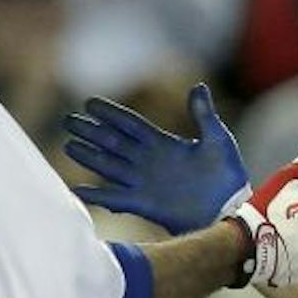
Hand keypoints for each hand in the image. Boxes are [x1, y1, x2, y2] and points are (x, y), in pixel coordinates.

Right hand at [63, 83, 250, 233]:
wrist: (229, 211)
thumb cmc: (227, 176)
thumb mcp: (218, 140)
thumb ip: (204, 115)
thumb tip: (198, 86)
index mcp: (163, 143)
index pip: (130, 125)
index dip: (110, 114)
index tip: (89, 103)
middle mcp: (148, 161)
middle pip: (113, 142)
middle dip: (91, 132)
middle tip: (68, 120)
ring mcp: (144, 183)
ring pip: (109, 166)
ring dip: (89, 157)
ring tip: (68, 146)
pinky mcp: (144, 204)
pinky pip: (114, 198)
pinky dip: (96, 194)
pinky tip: (76, 188)